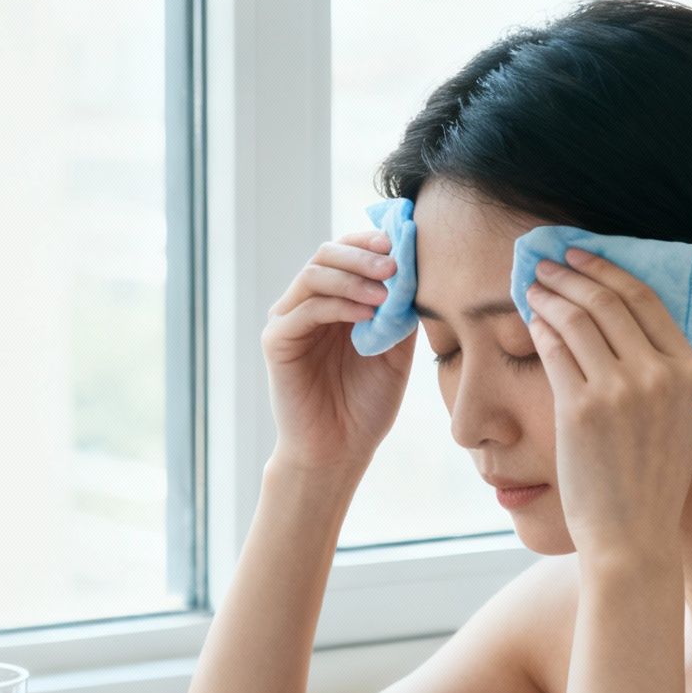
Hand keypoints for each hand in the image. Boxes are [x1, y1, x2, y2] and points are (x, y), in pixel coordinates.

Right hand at [261, 230, 415, 474]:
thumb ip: (400, 312)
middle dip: (363, 254)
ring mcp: (289, 321)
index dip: (371, 242)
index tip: (403, 241)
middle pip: (326, 254)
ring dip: (353, 276)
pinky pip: (305, 309)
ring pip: (314, 274)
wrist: (340, 451)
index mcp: (335, 302)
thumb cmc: (367, 405)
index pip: (347, 254)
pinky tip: (367, 314)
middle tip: (394, 263)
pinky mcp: (276, 341)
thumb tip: (415, 270)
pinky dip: (338, 304)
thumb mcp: (395, 351)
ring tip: (385, 291)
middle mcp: (307, 305)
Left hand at [523, 248, 691, 558]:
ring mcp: (618, 389)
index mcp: (687, 370)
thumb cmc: (650, 480)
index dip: (606, 269)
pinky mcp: (580, 408)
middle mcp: (657, 373)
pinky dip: (538, 328)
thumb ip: (662, 370)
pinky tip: (529, 322)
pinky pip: (553, 351)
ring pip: (575, 319)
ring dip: (549, 294)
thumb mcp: (677, 417)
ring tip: (532, 286)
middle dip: (571, 273)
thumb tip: (623, 320)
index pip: (643, 298)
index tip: (582, 256)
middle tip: (547, 263)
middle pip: (606, 300)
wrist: (633, 536)